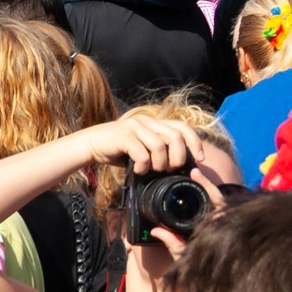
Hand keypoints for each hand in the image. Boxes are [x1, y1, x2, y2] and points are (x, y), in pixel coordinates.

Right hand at [81, 114, 204, 175]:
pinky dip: (143, 166)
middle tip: (170, 169)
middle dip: (178, 157)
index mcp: (154, 123)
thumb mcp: (143, 147)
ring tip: (152, 170)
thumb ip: (159, 150)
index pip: (183, 127)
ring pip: (160, 146)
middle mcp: (146, 121)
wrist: (91, 144)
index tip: (200, 159)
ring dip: (160, 164)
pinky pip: (142, 154)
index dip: (195, 142)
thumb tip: (182, 165)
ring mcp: (134, 127)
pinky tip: (139, 170)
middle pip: (175, 137)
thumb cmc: (119, 149)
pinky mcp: (123, 136)